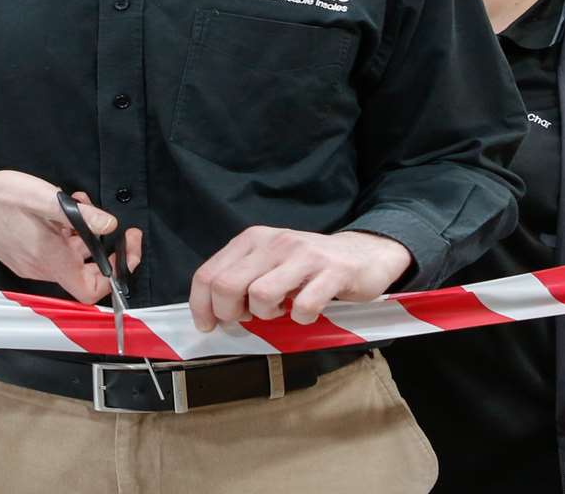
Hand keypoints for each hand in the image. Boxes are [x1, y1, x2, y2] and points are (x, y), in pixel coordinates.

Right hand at [0, 166, 141, 303]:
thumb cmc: (1, 198)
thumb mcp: (45, 198)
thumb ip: (80, 215)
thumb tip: (110, 224)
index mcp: (50, 260)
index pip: (91, 290)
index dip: (114, 274)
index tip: (124, 248)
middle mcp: (42, 268)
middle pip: (85, 272)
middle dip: (103, 246)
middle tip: (114, 222)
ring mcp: (31, 263)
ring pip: (71, 257)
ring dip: (84, 234)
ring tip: (82, 203)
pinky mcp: (24, 254)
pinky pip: (56, 250)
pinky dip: (67, 232)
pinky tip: (63, 208)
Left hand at [188, 228, 411, 331]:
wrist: (363, 253)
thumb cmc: (308, 266)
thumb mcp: (269, 263)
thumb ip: (241, 279)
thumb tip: (213, 311)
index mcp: (253, 240)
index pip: (208, 274)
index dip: (202, 306)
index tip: (209, 325)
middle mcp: (275, 242)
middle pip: (227, 286)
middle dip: (230, 313)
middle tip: (248, 319)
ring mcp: (304, 256)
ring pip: (260, 295)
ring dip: (267, 315)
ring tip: (281, 310)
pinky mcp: (332, 272)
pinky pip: (303, 307)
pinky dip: (302, 318)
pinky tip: (307, 311)